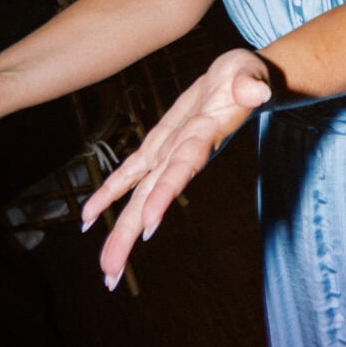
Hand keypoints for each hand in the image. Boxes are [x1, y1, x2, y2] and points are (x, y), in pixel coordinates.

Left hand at [80, 48, 271, 288]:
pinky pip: (131, 173)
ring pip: (140, 194)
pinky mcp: (160, 145)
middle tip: (110, 272)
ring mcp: (170, 153)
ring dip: (121, 229)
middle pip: (152, 196)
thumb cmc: (247, 76)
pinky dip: (110, 192)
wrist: (240, 80)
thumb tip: (256, 91)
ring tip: (106, 268)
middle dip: (129, 232)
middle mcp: (184, 154)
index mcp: (205, 136)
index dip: (166, 192)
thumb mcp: (250, 73)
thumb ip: (251, 84)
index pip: (183, 166)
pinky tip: (88, 216)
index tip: (148, 224)